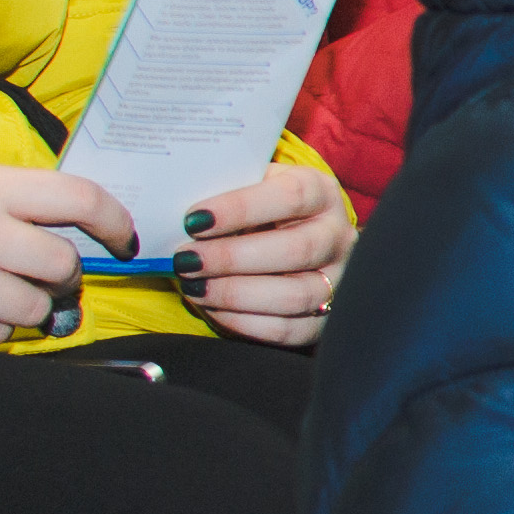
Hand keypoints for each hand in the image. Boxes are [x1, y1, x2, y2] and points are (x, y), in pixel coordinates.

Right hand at [0, 157, 129, 342]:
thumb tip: (74, 227)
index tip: (122, 239)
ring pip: (38, 308)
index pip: (79, 199)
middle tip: (44, 269)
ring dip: (32, 303)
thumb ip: (14, 198)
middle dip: (64, 271)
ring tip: (0, 288)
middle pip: (64, 264)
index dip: (115, 221)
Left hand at [177, 166, 354, 347]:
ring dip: (235, 293)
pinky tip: (212, 308)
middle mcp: (337, 236)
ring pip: (295, 295)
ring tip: (194, 286)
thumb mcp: (247, 185)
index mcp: (321, 193)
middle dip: (232, 258)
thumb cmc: (255, 209)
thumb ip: (224, 187)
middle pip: (297, 249)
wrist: (279, 237)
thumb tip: (176, 202)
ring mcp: (336, 280)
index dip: (241, 208)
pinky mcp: (323, 318)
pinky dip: (243, 322)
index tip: (194, 219)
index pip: (292, 196)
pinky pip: (288, 329)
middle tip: (186, 259)